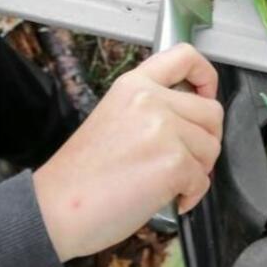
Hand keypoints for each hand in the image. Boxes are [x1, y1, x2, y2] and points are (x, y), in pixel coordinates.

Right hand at [32, 44, 222, 261]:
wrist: (55, 209)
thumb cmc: (80, 176)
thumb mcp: (113, 118)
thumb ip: (151, 108)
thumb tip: (190, 120)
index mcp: (134, 85)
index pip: (186, 56)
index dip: (206, 76)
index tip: (205, 95)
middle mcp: (151, 100)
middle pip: (212, 112)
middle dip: (206, 140)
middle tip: (187, 159)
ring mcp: (164, 130)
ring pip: (211, 148)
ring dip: (197, 171)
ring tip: (168, 183)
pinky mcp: (173, 163)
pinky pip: (203, 180)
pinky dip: (192, 195)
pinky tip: (169, 199)